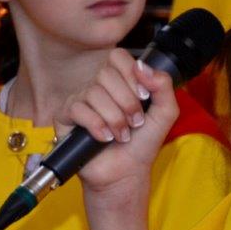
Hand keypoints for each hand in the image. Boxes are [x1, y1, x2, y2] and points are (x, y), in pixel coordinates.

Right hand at [59, 48, 178, 200]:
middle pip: (106, 74)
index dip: (131, 74)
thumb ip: (163, 85)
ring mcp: (79, 100)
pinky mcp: (65, 118)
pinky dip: (96, 125)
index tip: (143, 96)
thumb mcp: (165, 112)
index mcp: (118, 80)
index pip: (117, 56)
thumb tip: (142, 66)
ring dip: (114, 118)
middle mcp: (97, 87)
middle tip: (134, 122)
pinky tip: (105, 138)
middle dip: (126, 102)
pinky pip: (77, 109)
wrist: (127, 172)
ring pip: (93, 92)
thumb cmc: (142, 143)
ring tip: (121, 135)